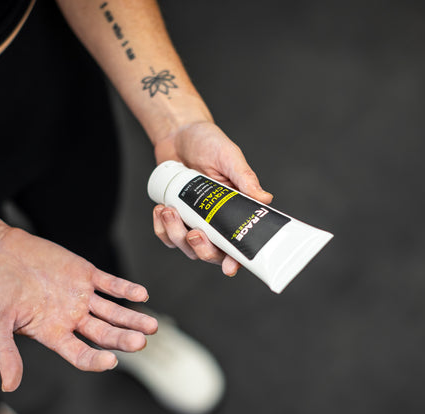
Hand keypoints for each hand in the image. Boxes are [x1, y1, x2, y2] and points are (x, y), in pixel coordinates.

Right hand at [0, 227, 156, 391]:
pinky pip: (110, 284)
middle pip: (104, 334)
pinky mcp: (86, 274)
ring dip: (132, 318)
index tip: (111, 361)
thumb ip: (5, 353)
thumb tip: (9, 386)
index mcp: (53, 334)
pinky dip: (125, 288)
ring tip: (152, 326)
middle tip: (140, 342)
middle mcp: (72, 319)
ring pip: (113, 311)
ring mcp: (81, 296)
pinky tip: (141, 294)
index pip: (80, 353)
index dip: (95, 359)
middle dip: (123, 339)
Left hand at [152, 122, 272, 275]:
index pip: (240, 244)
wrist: (180, 134)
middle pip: (211, 253)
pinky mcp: (174, 218)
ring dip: (176, 234)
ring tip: (169, 210)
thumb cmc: (210, 143)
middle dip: (201, 249)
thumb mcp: (229, 157)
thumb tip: (265, 199)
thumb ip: (245, 178)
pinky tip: (160, 210)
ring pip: (186, 247)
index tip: (230, 268)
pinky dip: (161, 228)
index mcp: (236, 212)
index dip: (236, 261)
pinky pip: (166, 236)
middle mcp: (216, 222)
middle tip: (194, 233)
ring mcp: (194, 222)